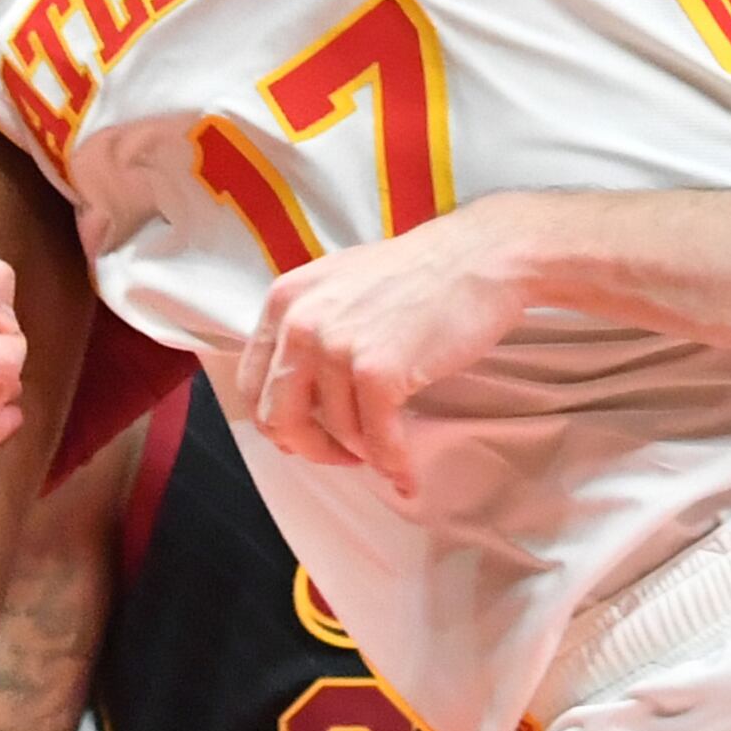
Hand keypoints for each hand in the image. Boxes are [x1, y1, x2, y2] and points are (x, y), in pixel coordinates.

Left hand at [238, 200, 537, 498]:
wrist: (479, 257)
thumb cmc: (418, 273)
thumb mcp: (338, 284)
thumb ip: (308, 328)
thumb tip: (299, 395)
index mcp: (284, 301)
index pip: (252, 385)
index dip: (280, 422)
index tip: (309, 433)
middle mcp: (300, 322)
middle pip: (278, 419)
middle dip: (311, 448)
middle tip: (343, 455)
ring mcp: (337, 346)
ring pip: (334, 432)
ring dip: (363, 451)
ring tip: (388, 447)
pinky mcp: (377, 370)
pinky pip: (376, 440)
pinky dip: (392, 464)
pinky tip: (404, 473)